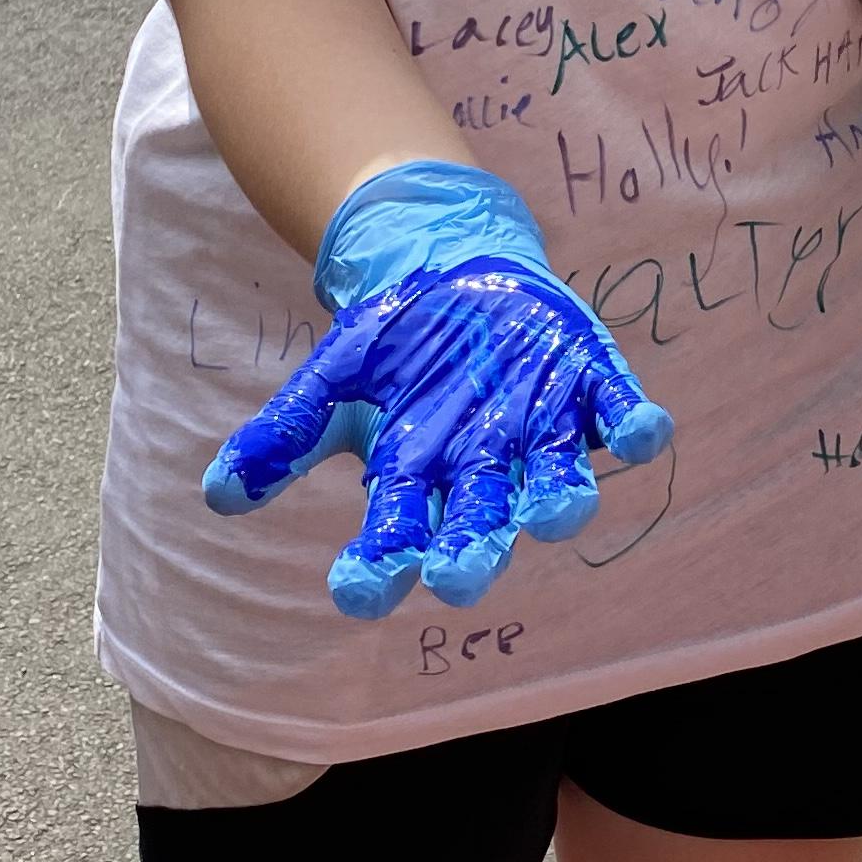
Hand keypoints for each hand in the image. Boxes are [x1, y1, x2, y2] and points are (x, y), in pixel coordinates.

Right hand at [203, 163, 672, 618]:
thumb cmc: (394, 342)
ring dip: (560, 498)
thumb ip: (284, 436)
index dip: (380, 566)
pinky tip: (644, 431)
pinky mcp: (590, 387)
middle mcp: (485, 470)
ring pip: (559, 482)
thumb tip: (217, 495)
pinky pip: (621, 415)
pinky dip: (635, 425)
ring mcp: (543, 430)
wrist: (453, 271)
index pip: (395, 537)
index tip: (359, 590)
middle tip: (458, 576)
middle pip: (480, 524)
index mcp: (419, 477)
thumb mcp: (333, 379)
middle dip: (472, 552)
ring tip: (553, 511)